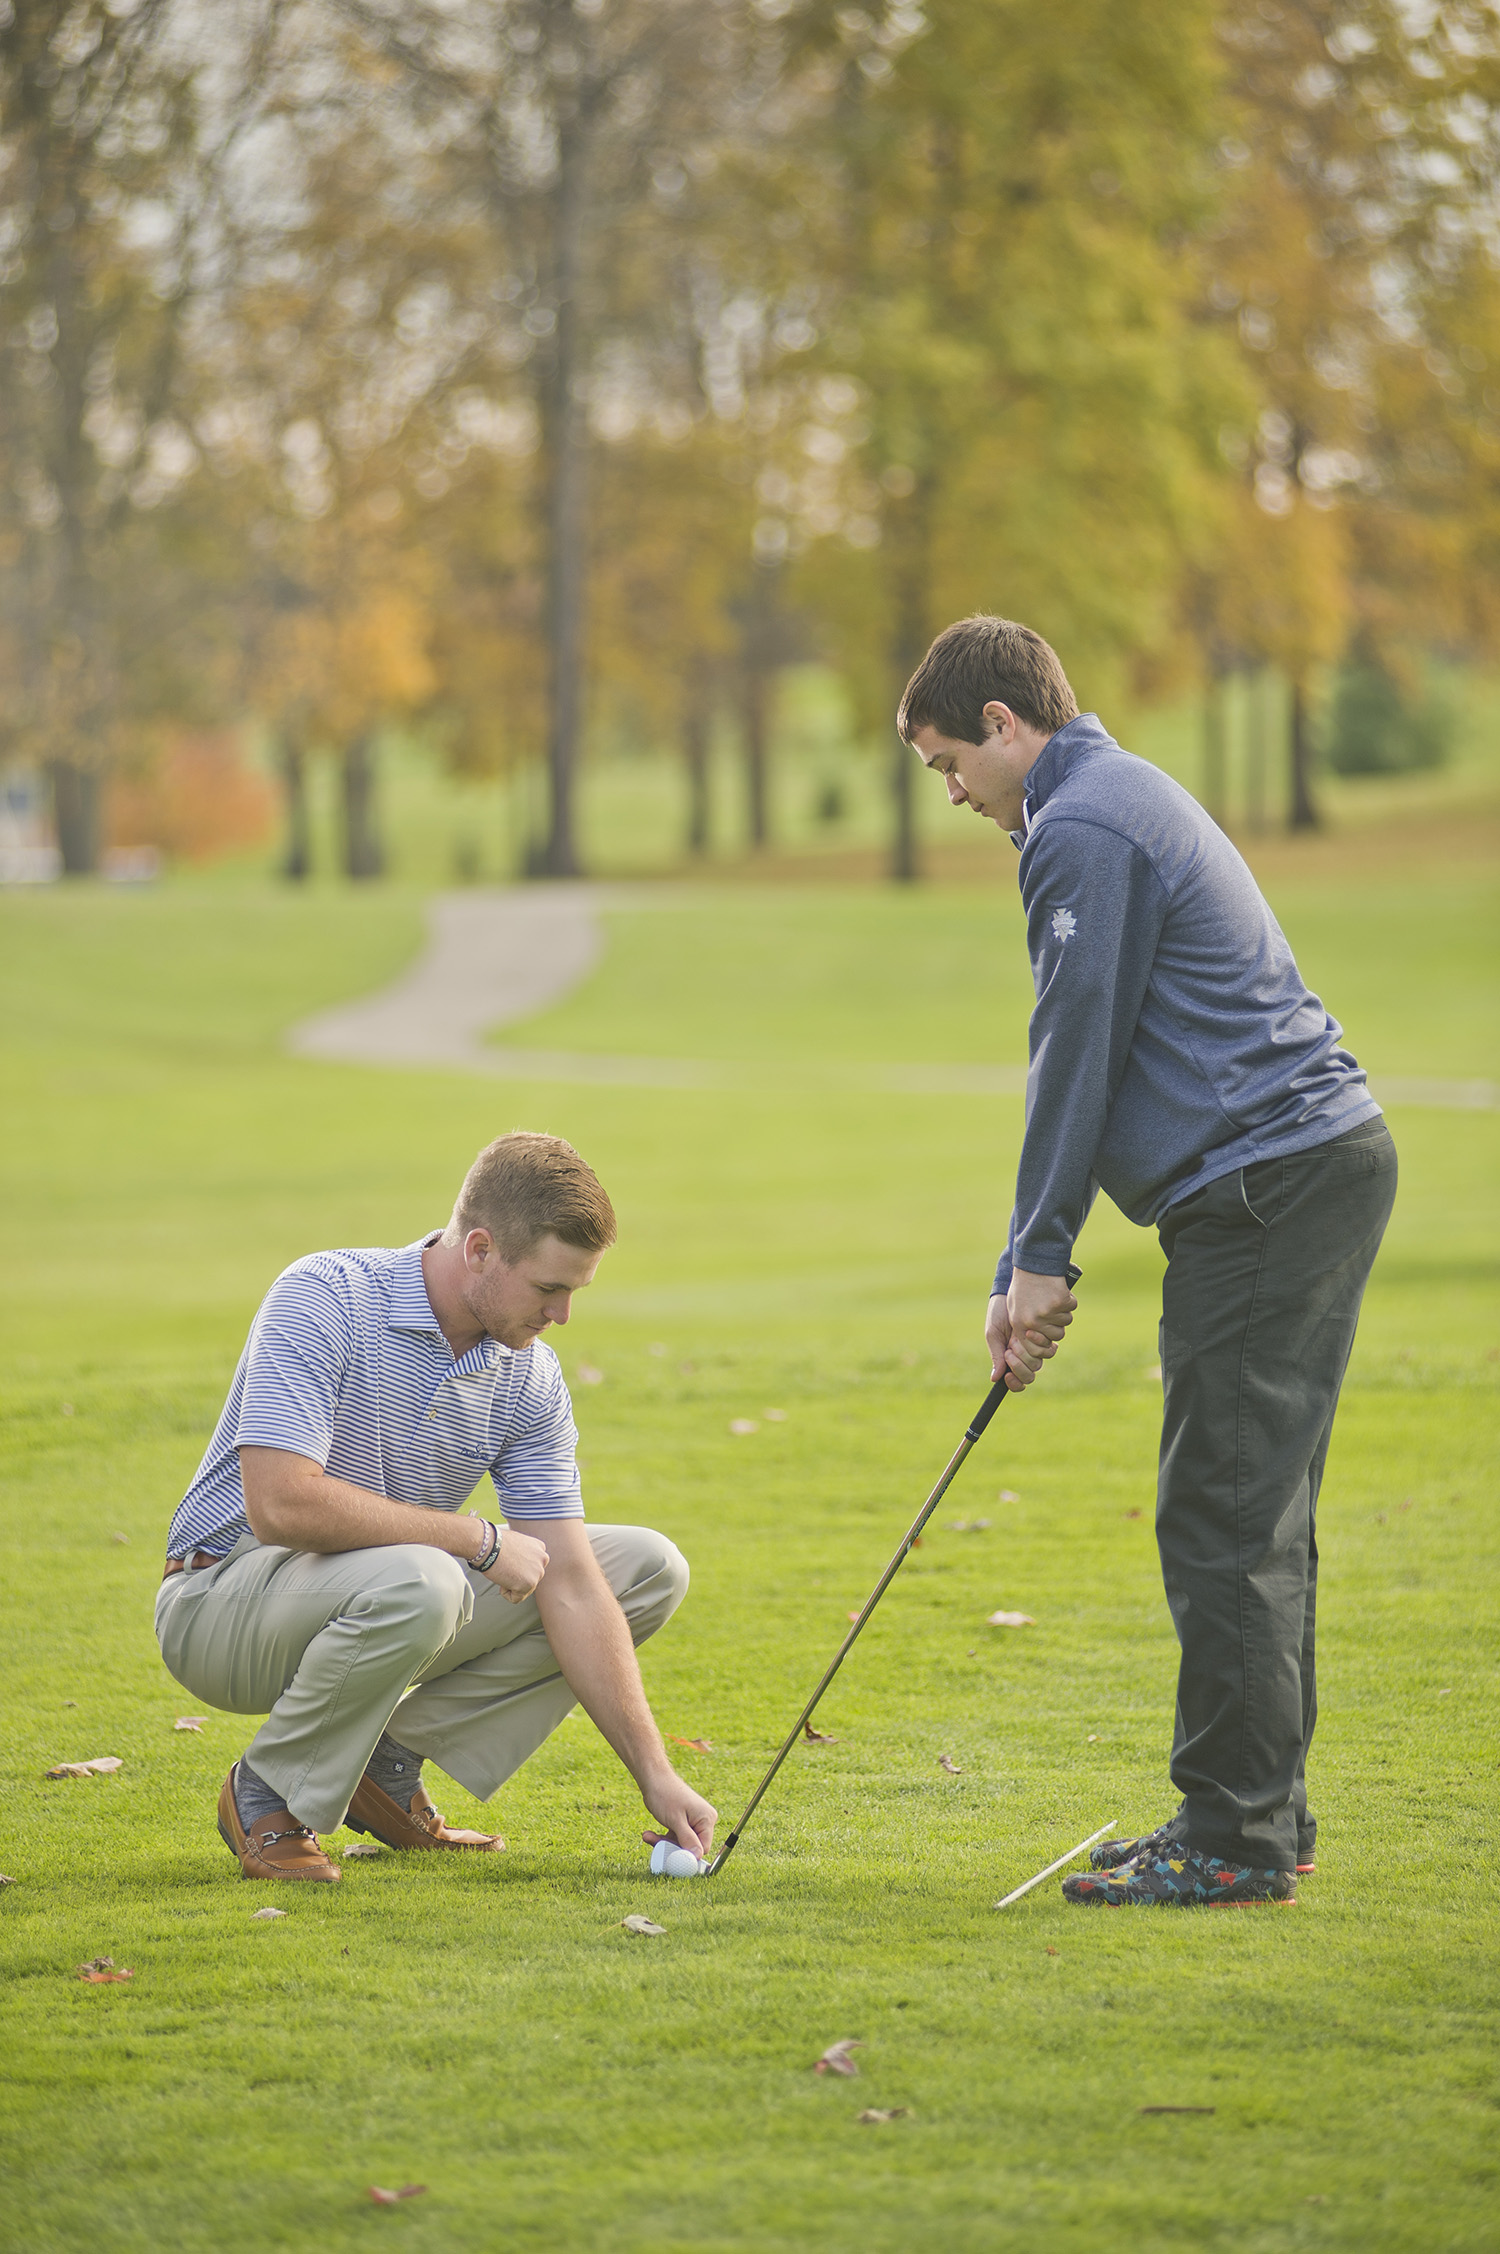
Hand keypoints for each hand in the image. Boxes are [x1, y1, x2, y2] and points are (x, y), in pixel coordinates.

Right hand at [483, 1526, 549, 1603]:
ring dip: (512, 1585)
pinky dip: (506, 1593)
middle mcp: (542, 1559)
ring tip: (504, 1571)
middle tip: (505, 1568)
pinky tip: (502, 1579)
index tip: (509, 1562)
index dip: (518, 1568)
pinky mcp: (529, 1584)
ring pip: (524, 1590)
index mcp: (540, 1549)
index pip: (533, 1567)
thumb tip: (522, 1565)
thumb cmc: (496, 1543)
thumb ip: (525, 1554)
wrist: (488, 1546)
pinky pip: (516, 1598)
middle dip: (517, 1578)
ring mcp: (537, 1572)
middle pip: (531, 1579)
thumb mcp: (518, 1543)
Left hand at [640, 1769, 717, 1858]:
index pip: (703, 1848)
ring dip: (664, 1843)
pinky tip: (649, 1834)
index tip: (671, 1857)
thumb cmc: (665, 1795)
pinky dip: (662, 1838)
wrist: (653, 1778)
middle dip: (672, 1848)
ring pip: (680, 1843)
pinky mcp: (682, 1822)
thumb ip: (687, 1840)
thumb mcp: (676, 1820)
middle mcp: (702, 1821)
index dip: (688, 1856)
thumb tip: (697, 1857)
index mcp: (707, 1819)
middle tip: (656, 1845)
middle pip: (691, 1847)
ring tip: (648, 1836)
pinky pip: (674, 1837)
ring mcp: (692, 1822)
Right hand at [987, 1271, 1075, 1389]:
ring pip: (1043, 1359)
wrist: (1011, 1290)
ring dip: (1031, 1352)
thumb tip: (995, 1378)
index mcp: (1013, 1356)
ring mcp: (1040, 1343)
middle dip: (1021, 1364)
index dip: (1016, 1383)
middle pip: (1032, 1371)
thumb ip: (996, 1354)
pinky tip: (1031, 1331)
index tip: (1009, 1377)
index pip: (1019, 1379)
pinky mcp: (1050, 1332)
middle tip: (1010, 1349)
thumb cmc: (999, 1312)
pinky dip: (1043, 1342)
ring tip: (1019, 1337)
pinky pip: (1052, 1346)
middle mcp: (1028, 1352)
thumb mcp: (994, 1333)